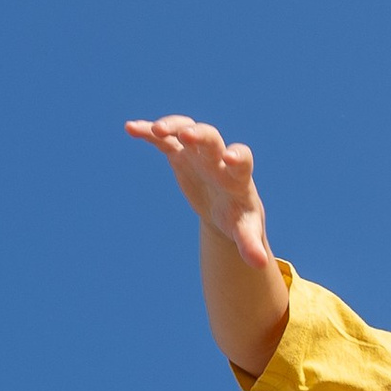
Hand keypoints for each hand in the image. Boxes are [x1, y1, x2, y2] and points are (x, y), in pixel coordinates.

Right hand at [126, 115, 275, 270]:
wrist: (226, 207)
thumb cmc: (239, 218)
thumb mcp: (245, 232)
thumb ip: (250, 244)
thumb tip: (259, 264)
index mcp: (237, 175)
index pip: (243, 159)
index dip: (237, 156)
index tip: (229, 158)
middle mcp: (218, 157)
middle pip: (211, 138)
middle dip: (199, 135)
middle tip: (186, 135)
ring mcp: (197, 153)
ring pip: (185, 130)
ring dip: (172, 126)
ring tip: (154, 130)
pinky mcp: (179, 154)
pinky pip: (163, 139)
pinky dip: (148, 132)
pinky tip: (131, 128)